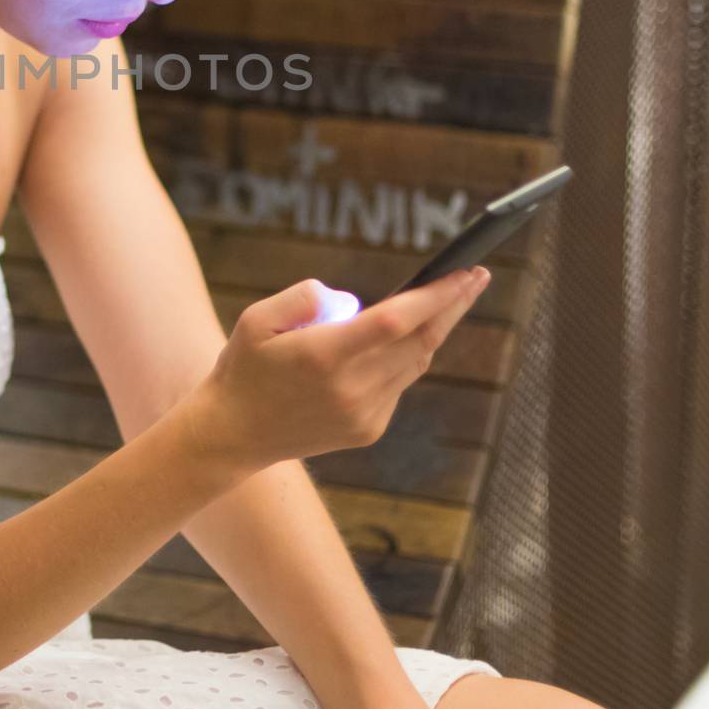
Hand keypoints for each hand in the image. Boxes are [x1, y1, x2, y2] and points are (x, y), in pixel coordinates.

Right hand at [192, 269, 491, 473]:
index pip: (397, 321)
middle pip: (421, 341)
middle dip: (453, 306)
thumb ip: (302, 297)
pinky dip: (403, 358)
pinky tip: (395, 343)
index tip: (464, 274)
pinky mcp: (369, 429)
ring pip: (415, 362)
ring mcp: (364, 414)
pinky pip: (398, 384)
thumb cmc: (244, 367)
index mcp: (323, 356)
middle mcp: (350, 389)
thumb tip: (350, 301)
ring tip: (443, 299)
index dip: (436, 296)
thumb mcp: (256, 319)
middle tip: (476, 277)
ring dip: (432, 330)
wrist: (233, 434)